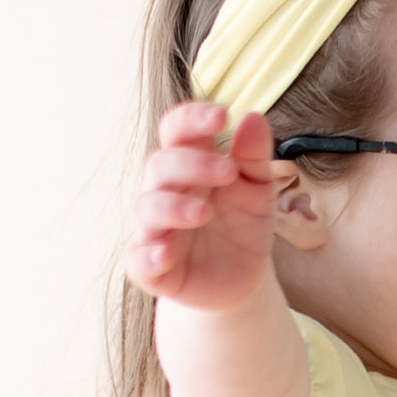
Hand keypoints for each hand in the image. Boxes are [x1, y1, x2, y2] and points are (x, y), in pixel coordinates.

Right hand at [126, 103, 277, 311]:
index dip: (192, 119)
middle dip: (191, 164)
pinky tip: (165, 254)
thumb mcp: (259, 190)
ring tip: (203, 213)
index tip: (222, 116)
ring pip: (146, 208)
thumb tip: (253, 118)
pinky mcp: (152, 269)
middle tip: (228, 172)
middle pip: (160, 165)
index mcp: (190, 164)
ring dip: (172, 207)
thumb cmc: (243, 226)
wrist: (243, 281)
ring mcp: (155, 230)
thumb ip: (255, 157)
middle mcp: (166, 192)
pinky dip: (147, 256)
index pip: (176, 130)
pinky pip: (137, 260)